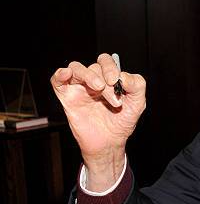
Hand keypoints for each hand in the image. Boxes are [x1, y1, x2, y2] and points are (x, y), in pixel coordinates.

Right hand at [50, 53, 145, 188]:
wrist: (109, 142)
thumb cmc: (122, 122)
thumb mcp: (137, 104)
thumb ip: (137, 85)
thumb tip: (124, 75)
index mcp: (108, 79)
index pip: (106, 61)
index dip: (111, 67)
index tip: (117, 81)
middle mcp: (93, 80)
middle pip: (94, 67)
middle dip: (105, 79)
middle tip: (114, 98)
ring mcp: (79, 88)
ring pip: (76, 68)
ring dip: (88, 75)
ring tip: (98, 88)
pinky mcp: (67, 98)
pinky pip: (57, 81)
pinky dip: (60, 74)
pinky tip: (66, 74)